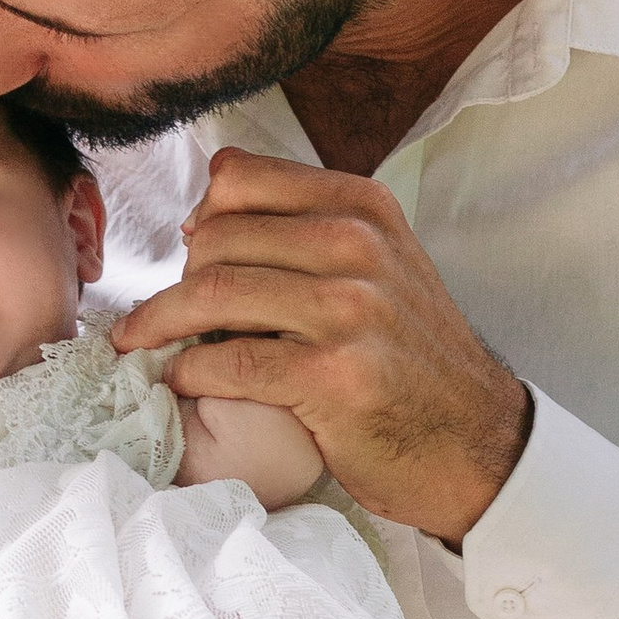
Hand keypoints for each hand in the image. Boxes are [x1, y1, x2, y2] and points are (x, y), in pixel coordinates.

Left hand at [114, 149, 530, 542]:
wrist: (473, 440)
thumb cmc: (408, 356)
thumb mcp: (379, 264)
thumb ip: (306, 228)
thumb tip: (202, 213)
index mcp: (363, 206)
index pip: (239, 177)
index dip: (201, 217)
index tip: (191, 255)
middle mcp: (358, 246)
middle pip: (215, 238)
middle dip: (177, 279)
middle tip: (170, 316)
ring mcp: (348, 310)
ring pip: (211, 294)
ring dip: (159, 325)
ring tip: (144, 344)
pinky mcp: (331, 376)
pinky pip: (225, 360)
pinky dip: (187, 371)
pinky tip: (181, 381)